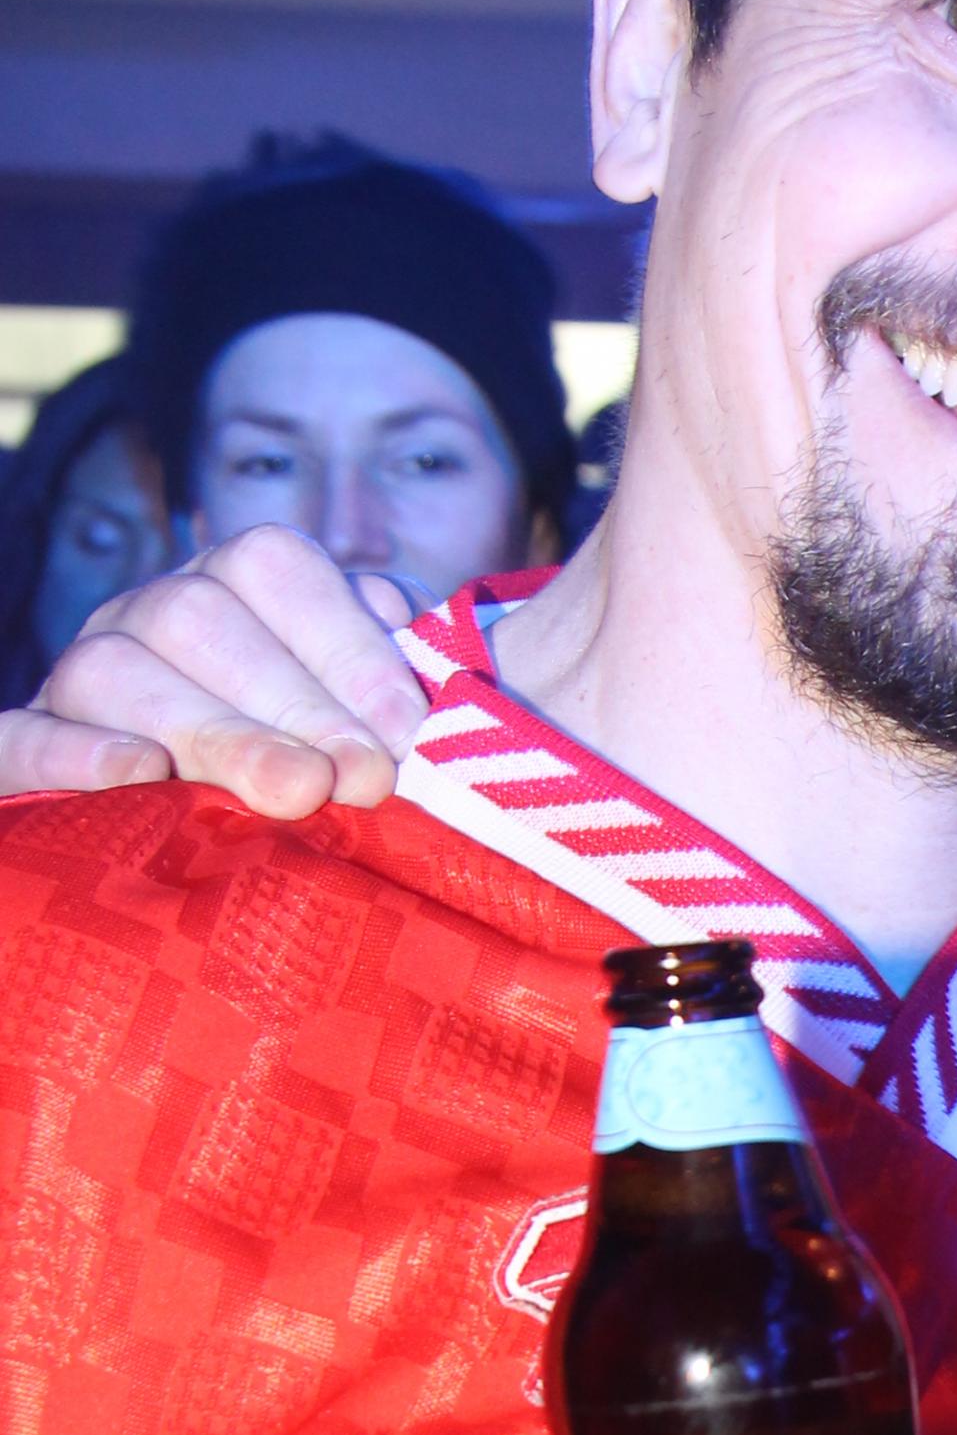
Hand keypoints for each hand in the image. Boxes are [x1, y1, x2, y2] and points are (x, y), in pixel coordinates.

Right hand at [1, 523, 430, 816]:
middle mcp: (148, 619)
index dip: (344, 640)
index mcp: (232, 590)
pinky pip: (21, 740)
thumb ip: (394, 681)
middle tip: (365, 780)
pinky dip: (70, 756)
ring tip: (291, 792)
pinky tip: (135, 776)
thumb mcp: (366, 727)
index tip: (406, 729)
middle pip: (198, 615)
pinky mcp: (27, 757)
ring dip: (212, 729)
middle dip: (294, 700)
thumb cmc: (320, 786)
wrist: (199, 869)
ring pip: (113, 669)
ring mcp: (79, 684)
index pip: (273, 565)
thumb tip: (438, 657)